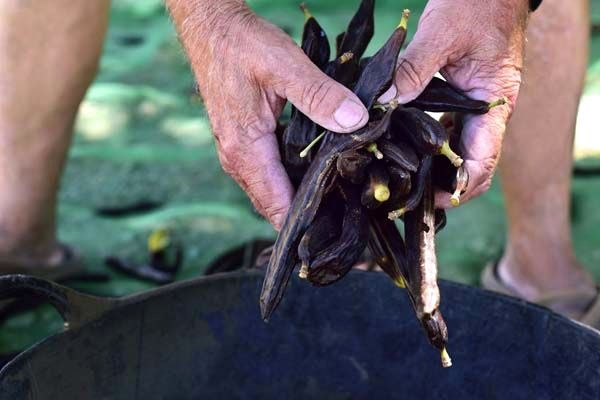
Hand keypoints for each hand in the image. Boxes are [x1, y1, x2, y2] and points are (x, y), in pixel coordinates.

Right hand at [168, 2, 367, 228]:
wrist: (211, 29)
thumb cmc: (242, 46)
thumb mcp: (285, 66)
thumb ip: (319, 96)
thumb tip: (355, 121)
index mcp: (245, 150)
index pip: (277, 206)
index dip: (305, 225)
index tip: (336, 234)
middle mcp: (237, 160)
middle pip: (274, 206)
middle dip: (307, 218)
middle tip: (347, 223)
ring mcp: (239, 154)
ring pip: (272, 192)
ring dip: (300, 200)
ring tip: (339, 205)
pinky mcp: (244, 144)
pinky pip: (269, 175)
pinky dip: (292, 181)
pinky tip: (320, 175)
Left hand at [379, 0, 529, 206]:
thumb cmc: (476, 3)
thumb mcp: (441, 33)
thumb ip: (414, 69)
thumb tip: (384, 103)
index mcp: (495, 104)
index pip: (483, 162)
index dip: (459, 188)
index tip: (429, 200)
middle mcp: (487, 112)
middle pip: (469, 164)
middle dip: (442, 185)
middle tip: (404, 196)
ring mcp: (473, 107)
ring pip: (456, 150)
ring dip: (433, 167)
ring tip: (398, 178)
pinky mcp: (459, 98)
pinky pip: (444, 129)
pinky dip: (426, 143)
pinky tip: (400, 146)